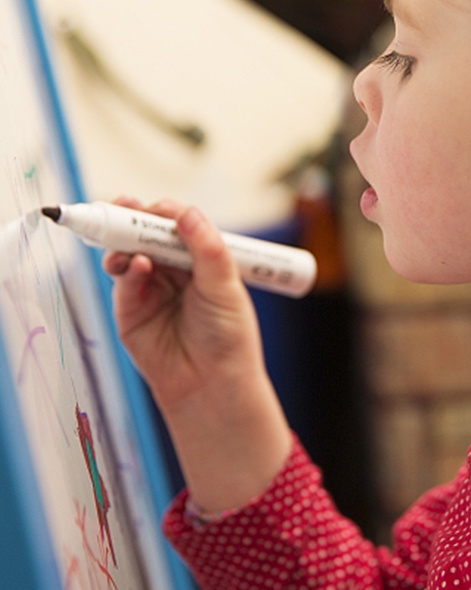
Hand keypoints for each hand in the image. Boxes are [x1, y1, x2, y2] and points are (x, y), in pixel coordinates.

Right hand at [104, 198, 291, 511]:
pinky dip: (127, 270)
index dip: (166, 212)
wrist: (213, 383)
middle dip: (134, 219)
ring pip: (130, 253)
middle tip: (125, 206)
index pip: (179, 226)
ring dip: (125, 243)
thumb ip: (206, 248)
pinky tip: (137, 266)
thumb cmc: (228, 335)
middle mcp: (174, 269)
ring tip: (129, 243)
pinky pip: (124, 282)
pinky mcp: (130, 310)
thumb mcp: (225, 285)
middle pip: (148, 234)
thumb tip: (186, 213)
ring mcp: (150, 288)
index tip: (159, 207)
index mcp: (201, 259)